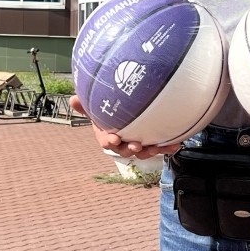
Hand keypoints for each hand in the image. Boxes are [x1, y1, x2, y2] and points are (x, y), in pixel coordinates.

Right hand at [69, 96, 183, 158]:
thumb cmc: (109, 112)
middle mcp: (123, 142)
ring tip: (160, 146)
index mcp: (108, 136)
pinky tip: (176, 144)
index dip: (110, 142)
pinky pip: (160, 146)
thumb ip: (86, 105)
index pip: (107, 142)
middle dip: (131, 150)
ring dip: (152, 150)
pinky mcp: (152, 142)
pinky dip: (168, 147)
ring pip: (145, 151)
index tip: (114, 138)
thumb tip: (72, 99)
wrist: (129, 111)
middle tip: (136, 146)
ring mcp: (139, 144)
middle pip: (126, 150)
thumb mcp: (97, 107)